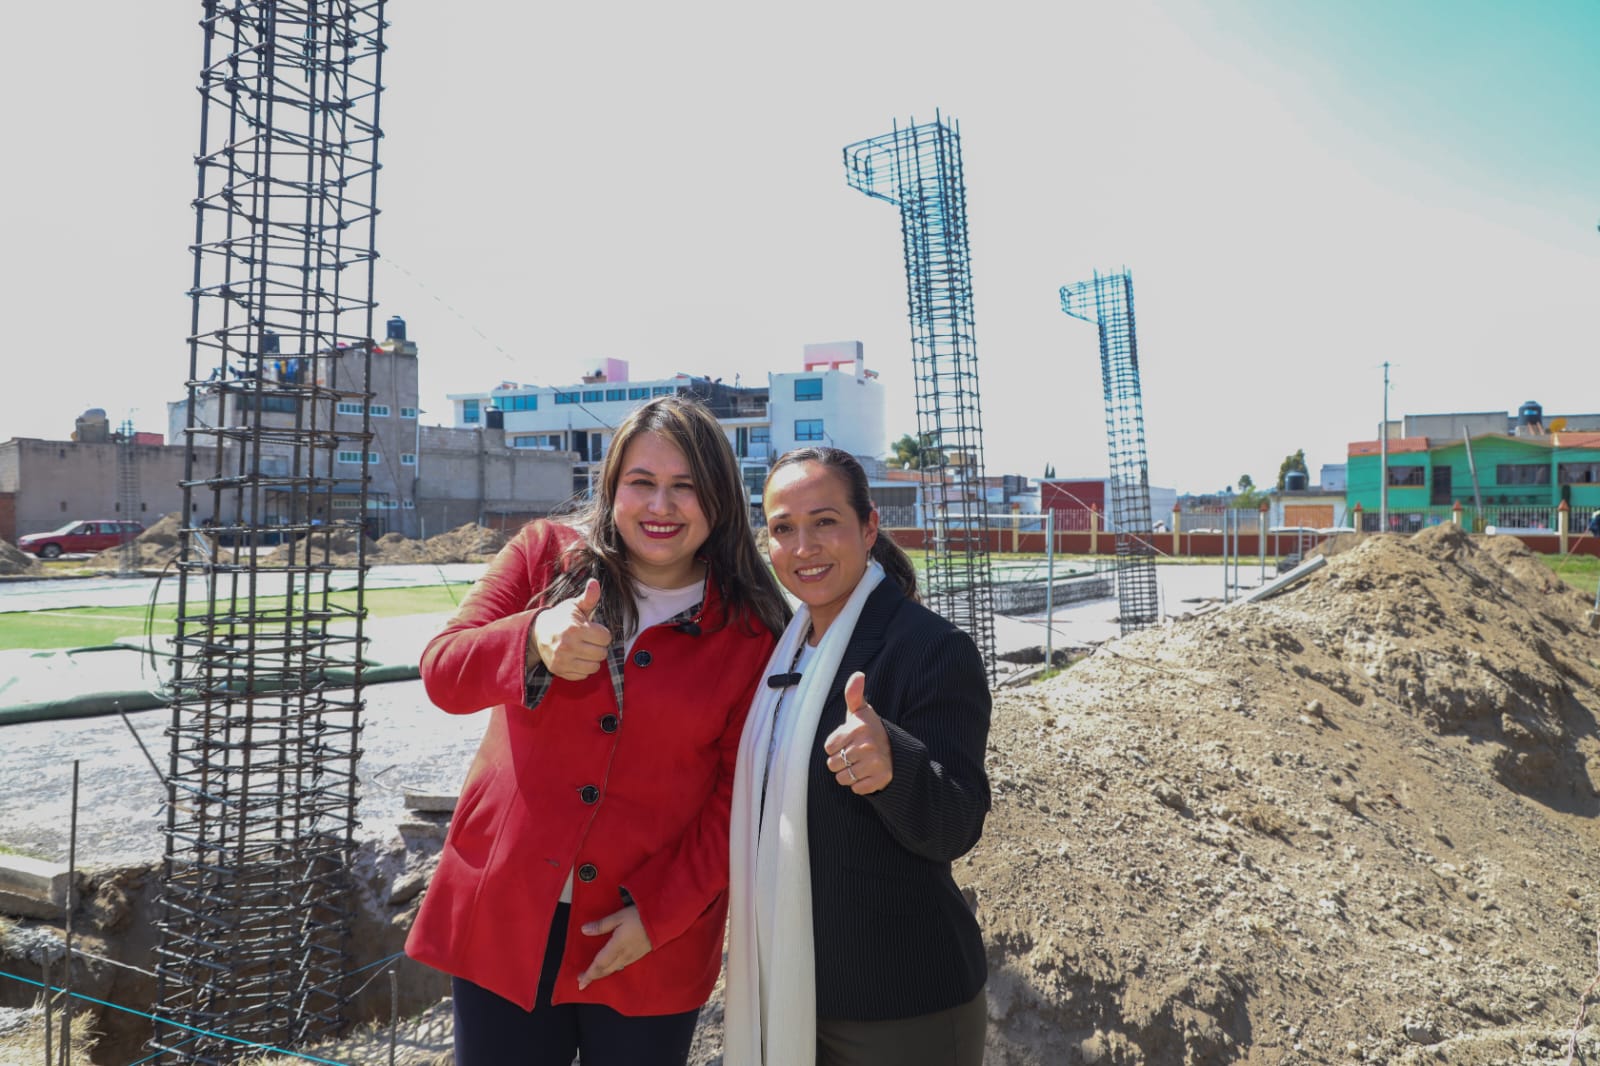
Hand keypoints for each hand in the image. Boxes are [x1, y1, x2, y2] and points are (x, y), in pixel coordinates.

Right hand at [533, 579, 609, 680]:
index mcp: (574, 628)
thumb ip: (588, 598)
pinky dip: (583, 668)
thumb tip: (594, 583)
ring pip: (594, 666)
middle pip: (602, 653)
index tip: (593, 630)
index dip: (602, 633)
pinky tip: (577, 658)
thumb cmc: (561, 617)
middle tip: (589, 640)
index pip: (606, 637)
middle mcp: (567, 645)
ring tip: (585, 649)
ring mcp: (562, 660)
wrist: (538, 631)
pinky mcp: (558, 670)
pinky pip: (583, 675)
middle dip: (599, 646)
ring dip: (593, 658)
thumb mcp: (574, 606)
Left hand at [577, 905, 652, 989]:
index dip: (589, 974)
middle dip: (593, 976)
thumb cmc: (640, 916)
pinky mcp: (639, 955)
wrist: (664, 921)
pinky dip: (612, 969)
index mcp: (617, 947)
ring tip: (594, 974)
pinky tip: (612, 966)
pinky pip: (622, 966)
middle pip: (606, 970)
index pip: (599, 965)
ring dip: (603, 973)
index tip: (579, 983)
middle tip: (582, 982)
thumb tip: (584, 930)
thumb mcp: (619, 916)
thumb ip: (602, 925)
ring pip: (614, 969)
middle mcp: (624, 955)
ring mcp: (633, 956)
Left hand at [822, 671, 892, 793]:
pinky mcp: (881, 779)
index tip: (848, 742)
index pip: (828, 747)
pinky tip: (867, 774)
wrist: (898, 751)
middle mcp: (867, 745)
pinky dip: (859, 785)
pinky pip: (856, 788)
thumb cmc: (871, 730)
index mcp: (859, 728)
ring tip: (859, 764)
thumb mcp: (861, 712)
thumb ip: (854, 694)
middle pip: (833, 764)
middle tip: (854, 754)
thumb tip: (858, 675)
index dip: (836, 746)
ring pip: (843, 778)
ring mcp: (875, 764)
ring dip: (848, 774)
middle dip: (840, 761)